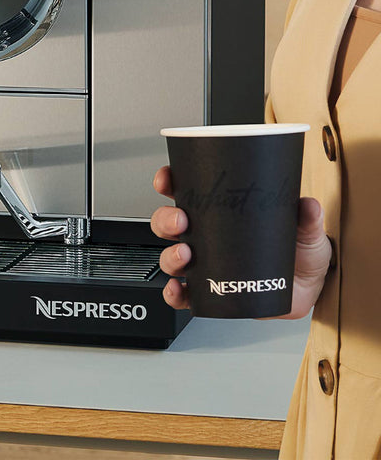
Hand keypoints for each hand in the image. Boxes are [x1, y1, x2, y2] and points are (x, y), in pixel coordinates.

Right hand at [150, 166, 332, 318]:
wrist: (308, 289)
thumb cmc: (299, 253)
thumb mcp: (306, 230)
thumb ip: (308, 217)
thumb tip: (307, 205)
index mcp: (220, 214)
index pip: (186, 192)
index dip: (170, 183)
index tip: (168, 179)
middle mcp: (205, 238)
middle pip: (169, 224)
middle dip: (166, 220)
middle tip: (180, 221)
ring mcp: (205, 265)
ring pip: (171, 257)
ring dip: (170, 256)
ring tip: (185, 255)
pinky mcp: (210, 293)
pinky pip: (183, 295)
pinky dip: (173, 293)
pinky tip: (178, 289)